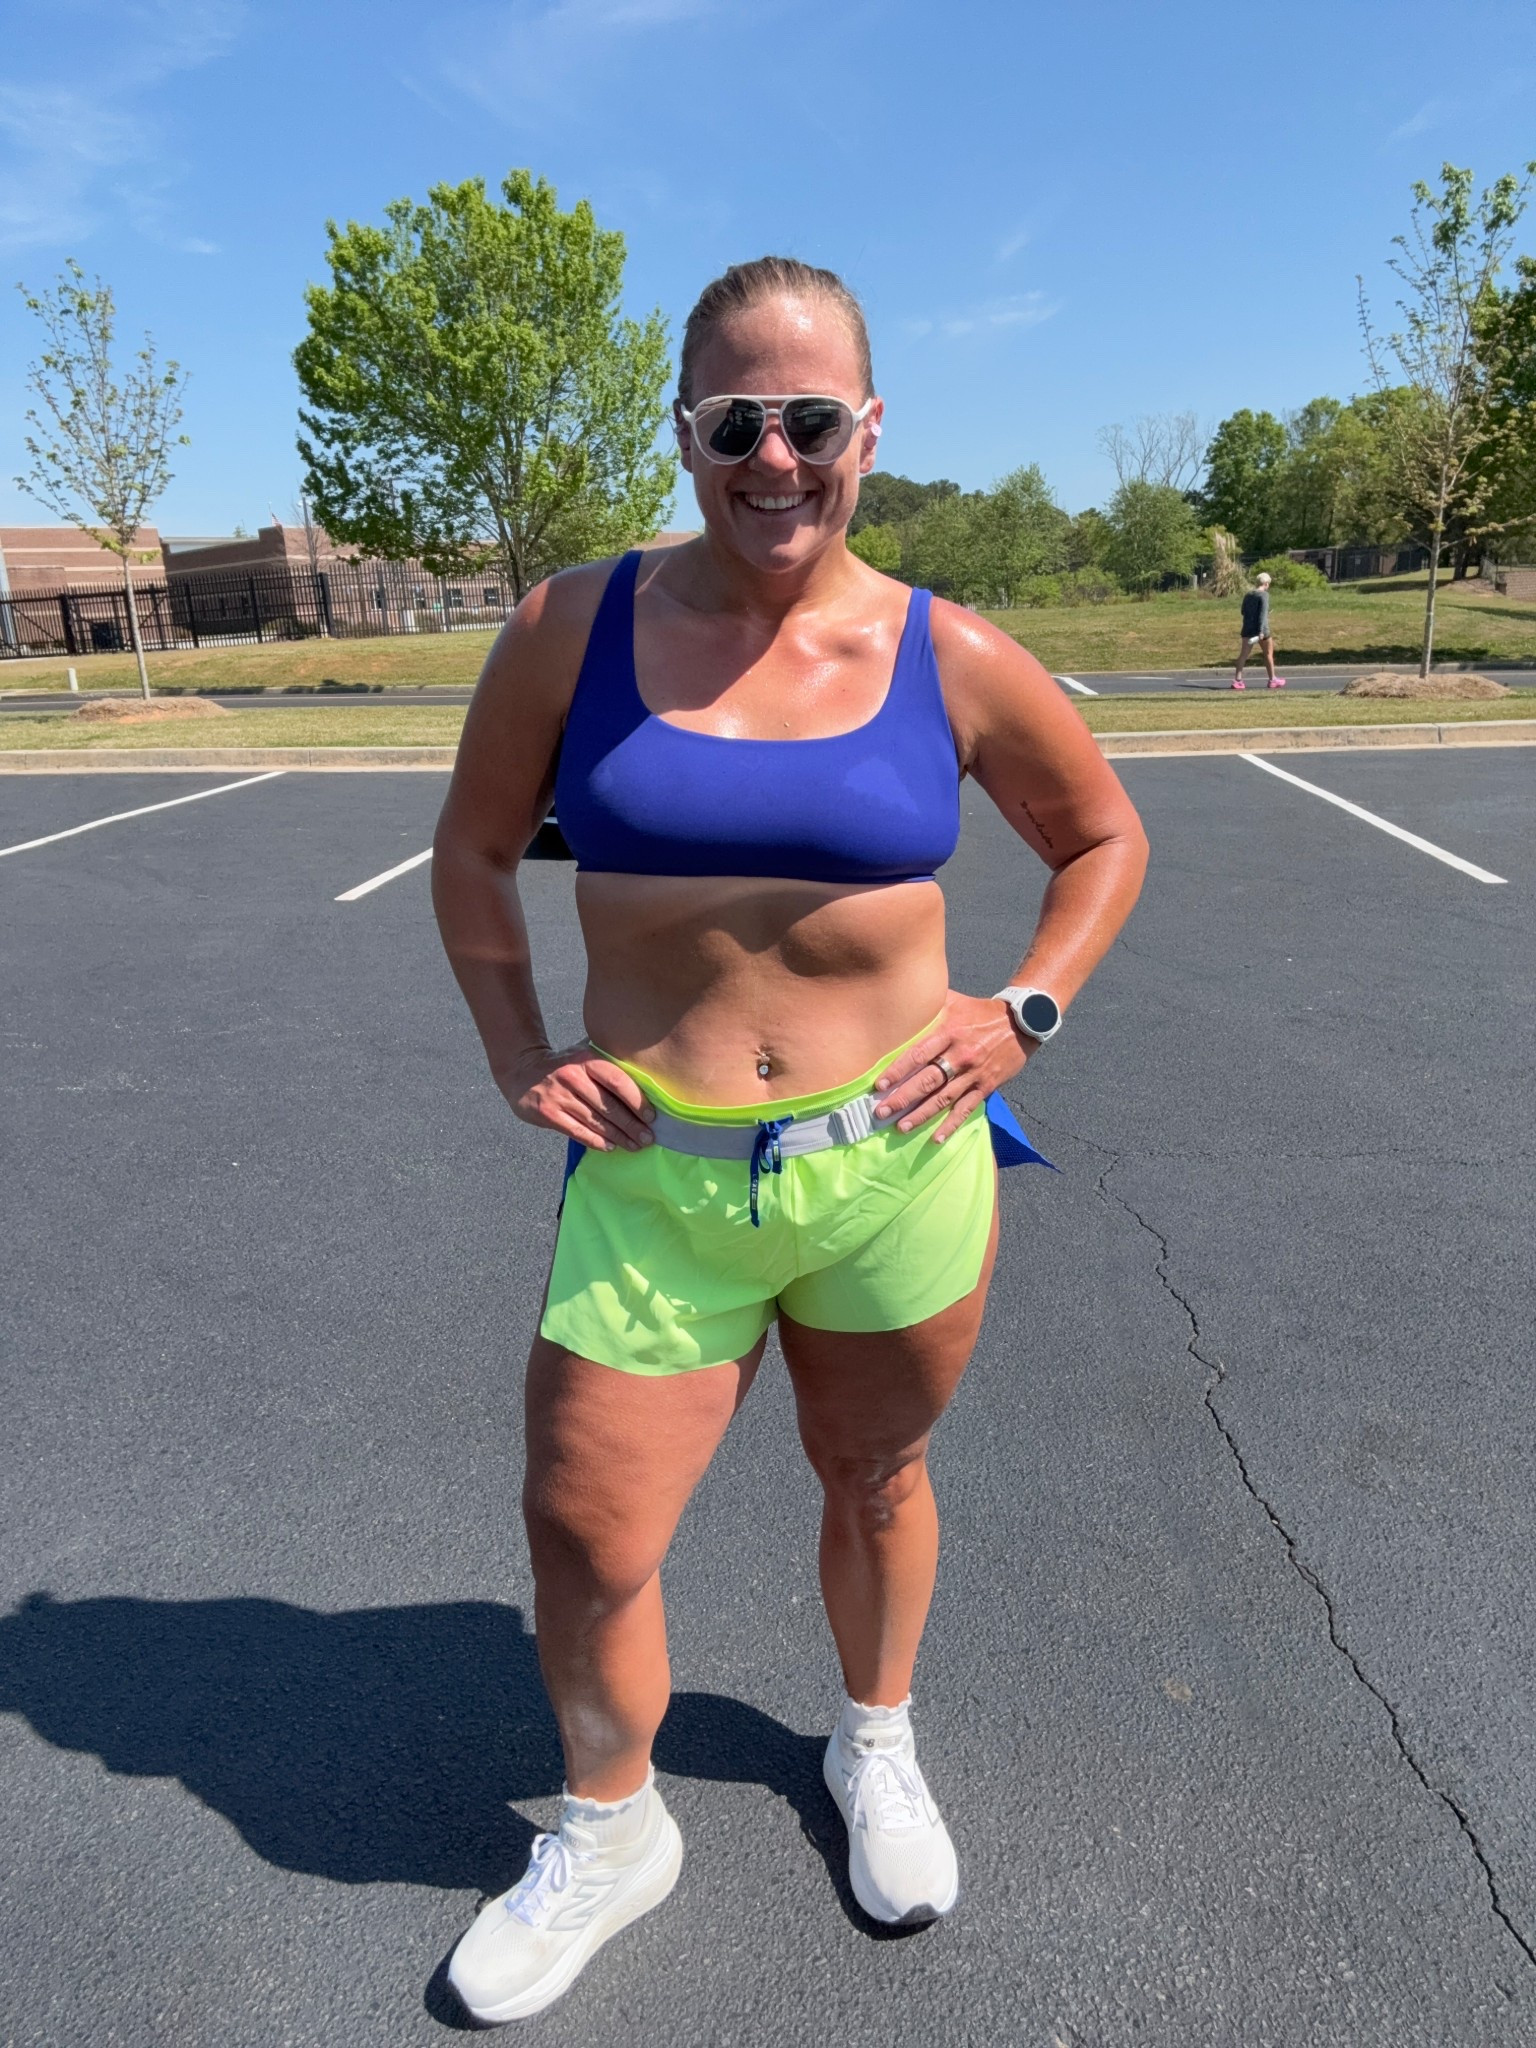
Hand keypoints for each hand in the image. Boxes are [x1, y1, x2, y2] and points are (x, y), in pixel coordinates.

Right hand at [500, 1042, 654, 1150]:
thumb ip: (608, 1061)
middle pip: (608, 1106)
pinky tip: (610, 1147)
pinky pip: (577, 1131)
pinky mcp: (548, 1113)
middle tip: (647, 1138)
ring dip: (617, 1137)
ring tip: (634, 1146)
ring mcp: (559, 1096)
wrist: (522, 1071)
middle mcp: (573, 1077)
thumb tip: (645, 1077)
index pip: (618, 1082)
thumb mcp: (583, 1053)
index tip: (650, 1116)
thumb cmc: (563, 1064)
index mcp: (587, 1059)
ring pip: (594, 1121)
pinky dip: (595, 1141)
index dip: (637, 1101)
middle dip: (631, 1125)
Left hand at [873, 993, 1026, 1143]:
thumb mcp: (955, 1000)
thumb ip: (929, 1003)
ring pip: (944, 1098)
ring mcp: (974, 1073)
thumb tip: (900, 998)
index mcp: (950, 1031)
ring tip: (901, 1128)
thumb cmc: (980, 1011)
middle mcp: (961, 1054)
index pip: (918, 1054)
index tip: (879, 1085)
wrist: (1022, 1022)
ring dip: (921, 1115)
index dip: (898, 1070)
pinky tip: (936, 1138)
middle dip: (903, 1098)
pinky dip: (951, 1125)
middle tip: (881, 1112)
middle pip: (928, 1080)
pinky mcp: (987, 1086)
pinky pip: (966, 1109)